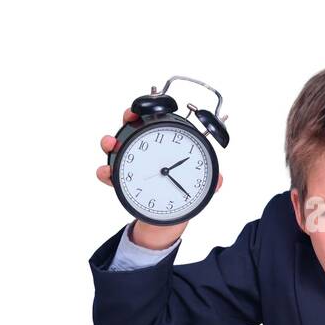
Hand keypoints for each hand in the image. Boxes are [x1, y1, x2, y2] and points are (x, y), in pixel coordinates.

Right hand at [97, 107, 222, 249]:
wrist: (167, 219)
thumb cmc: (182, 195)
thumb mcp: (200, 187)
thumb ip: (211, 181)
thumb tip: (220, 179)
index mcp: (166, 147)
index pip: (159, 123)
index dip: (152, 111)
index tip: (149, 105)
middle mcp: (146, 152)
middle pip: (134, 128)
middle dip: (129, 118)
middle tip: (130, 117)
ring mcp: (131, 165)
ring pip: (117, 147)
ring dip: (110, 142)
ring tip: (111, 144)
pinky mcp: (121, 182)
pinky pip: (110, 174)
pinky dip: (105, 171)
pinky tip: (106, 172)